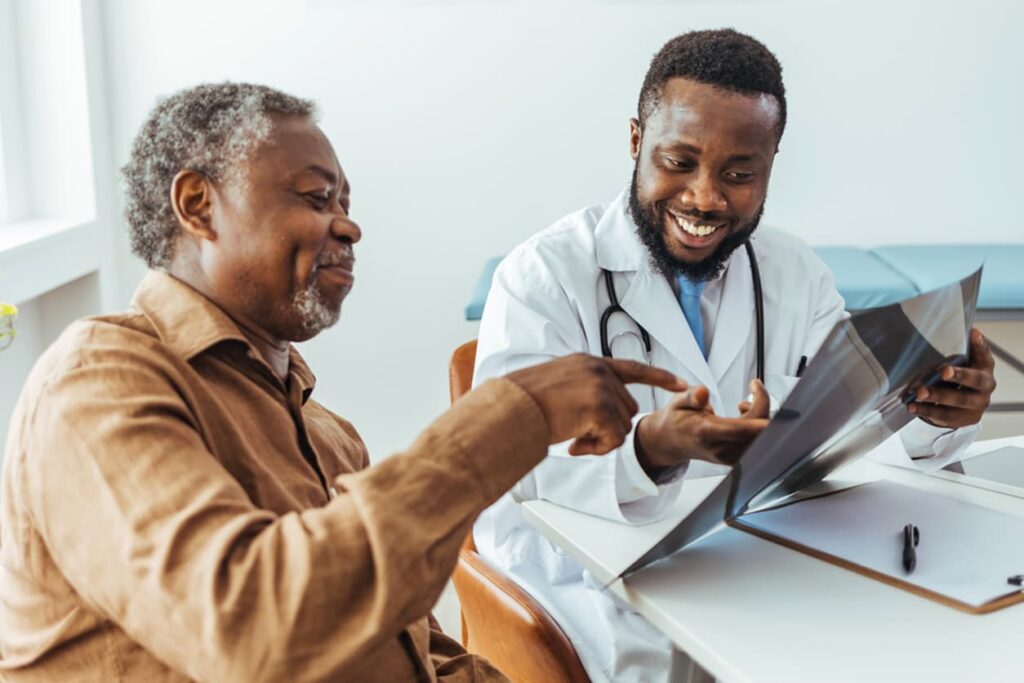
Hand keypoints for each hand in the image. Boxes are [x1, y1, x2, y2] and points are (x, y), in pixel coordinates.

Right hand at [507, 354, 687, 454]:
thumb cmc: (523, 403)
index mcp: (589, 362)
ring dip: (601, 440)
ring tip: (571, 438)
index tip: (684, 384)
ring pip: (623, 426)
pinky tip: (574, 445)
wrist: (509, 409)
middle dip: (610, 427)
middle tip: (578, 436)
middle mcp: (599, 370)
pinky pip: (615, 440)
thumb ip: (583, 389)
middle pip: (628, 407)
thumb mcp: (557, 383)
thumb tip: (600, 413)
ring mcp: (601, 388)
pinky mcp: (600, 408)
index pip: (634, 368)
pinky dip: (597, 449)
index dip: (661, 378)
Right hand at [635, 379, 770, 476]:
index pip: (740, 428)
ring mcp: (729, 457)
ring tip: (742, 404)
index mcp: (705, 433)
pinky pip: (757, 440)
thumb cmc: (676, 420)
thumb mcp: (677, 402)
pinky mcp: (736, 458)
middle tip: (754, 387)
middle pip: (757, 431)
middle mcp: (720, 449)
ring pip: (760, 435)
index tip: (760, 390)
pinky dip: (756, 424)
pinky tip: (743, 414)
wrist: (670, 442)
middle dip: (761, 406)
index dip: (758, 410)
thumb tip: (702, 393)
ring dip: (759, 415)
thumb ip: (691, 397)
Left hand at [907, 327, 995, 428]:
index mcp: (983, 367)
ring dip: (937, 396)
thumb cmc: (951, 379)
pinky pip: (945, 415)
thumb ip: (937, 370)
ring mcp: (978, 403)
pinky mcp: (966, 419)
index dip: (979, 344)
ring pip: (959, 401)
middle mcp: (986, 385)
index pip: (984, 354)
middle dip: (958, 375)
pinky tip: (913, 406)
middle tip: (943, 371)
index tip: (973, 332)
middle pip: (975, 380)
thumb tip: (918, 384)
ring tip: (919, 393)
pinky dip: (927, 410)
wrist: (958, 405)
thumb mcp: (946, 368)